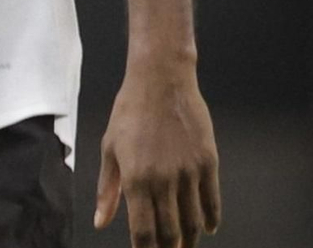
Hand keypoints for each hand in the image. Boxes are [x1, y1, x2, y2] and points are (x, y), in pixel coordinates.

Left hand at [95, 61, 220, 246]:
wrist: (160, 81)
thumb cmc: (129, 112)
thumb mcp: (109, 148)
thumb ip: (107, 189)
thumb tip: (101, 222)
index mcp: (135, 179)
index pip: (143, 231)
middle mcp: (163, 181)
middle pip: (170, 232)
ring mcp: (188, 173)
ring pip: (192, 222)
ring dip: (189, 239)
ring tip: (184, 246)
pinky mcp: (208, 163)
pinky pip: (212, 202)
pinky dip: (210, 220)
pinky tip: (206, 228)